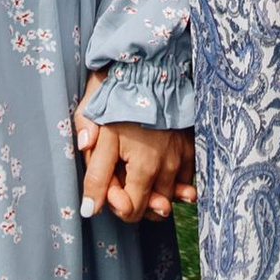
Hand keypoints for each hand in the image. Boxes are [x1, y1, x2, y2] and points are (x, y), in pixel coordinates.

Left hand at [74, 74, 195, 221]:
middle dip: (135, 199)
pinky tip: (159, 167)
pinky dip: (173, 180)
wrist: (153, 67)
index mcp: (145, 169)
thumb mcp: (102, 135)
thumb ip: (95, 175)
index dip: (114, 204)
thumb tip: (88, 209)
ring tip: (139, 175)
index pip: (132, 212)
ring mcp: (182, 157)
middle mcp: (168, 168)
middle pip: (153, 208)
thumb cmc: (122, 99)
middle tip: (121, 177)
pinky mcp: (191, 145)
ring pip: (171, 194)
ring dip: (155, 192)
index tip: (107, 184)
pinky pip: (185, 177)